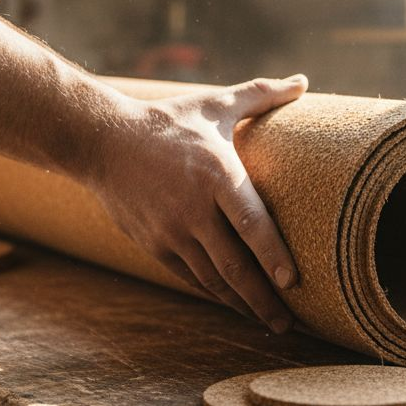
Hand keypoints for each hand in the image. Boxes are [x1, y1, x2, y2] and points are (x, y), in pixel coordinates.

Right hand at [94, 75, 307, 332]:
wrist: (102, 141)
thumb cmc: (168, 121)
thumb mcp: (215, 104)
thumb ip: (262, 95)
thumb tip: (303, 81)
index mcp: (216, 174)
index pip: (251, 223)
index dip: (273, 255)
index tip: (294, 282)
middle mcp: (193, 209)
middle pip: (234, 265)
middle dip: (264, 300)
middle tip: (291, 324)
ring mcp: (171, 231)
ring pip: (212, 279)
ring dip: (242, 304)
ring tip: (269, 322)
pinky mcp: (154, 244)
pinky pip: (190, 277)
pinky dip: (214, 294)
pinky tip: (235, 304)